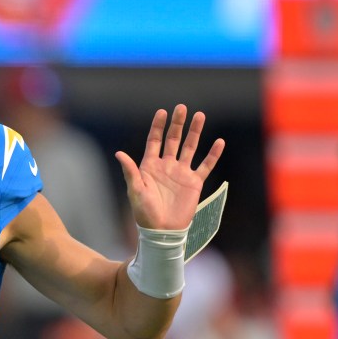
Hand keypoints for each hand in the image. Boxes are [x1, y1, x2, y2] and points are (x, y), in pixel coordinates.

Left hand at [115, 104, 223, 229]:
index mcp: (149, 166)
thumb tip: (119, 153)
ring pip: (190, 147)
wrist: (162, 231)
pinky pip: (205, 165)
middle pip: (173, 140)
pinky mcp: (194, 183)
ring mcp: (181, 173)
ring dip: (195, 132)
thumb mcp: (135, 191)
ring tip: (200, 116)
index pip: (154, 141)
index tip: (162, 111)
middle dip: (177, 124)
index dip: (158, 127)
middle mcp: (166, 166)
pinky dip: (213, 154)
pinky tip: (219, 142)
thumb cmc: (145, 213)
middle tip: (182, 107)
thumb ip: (130, 171)